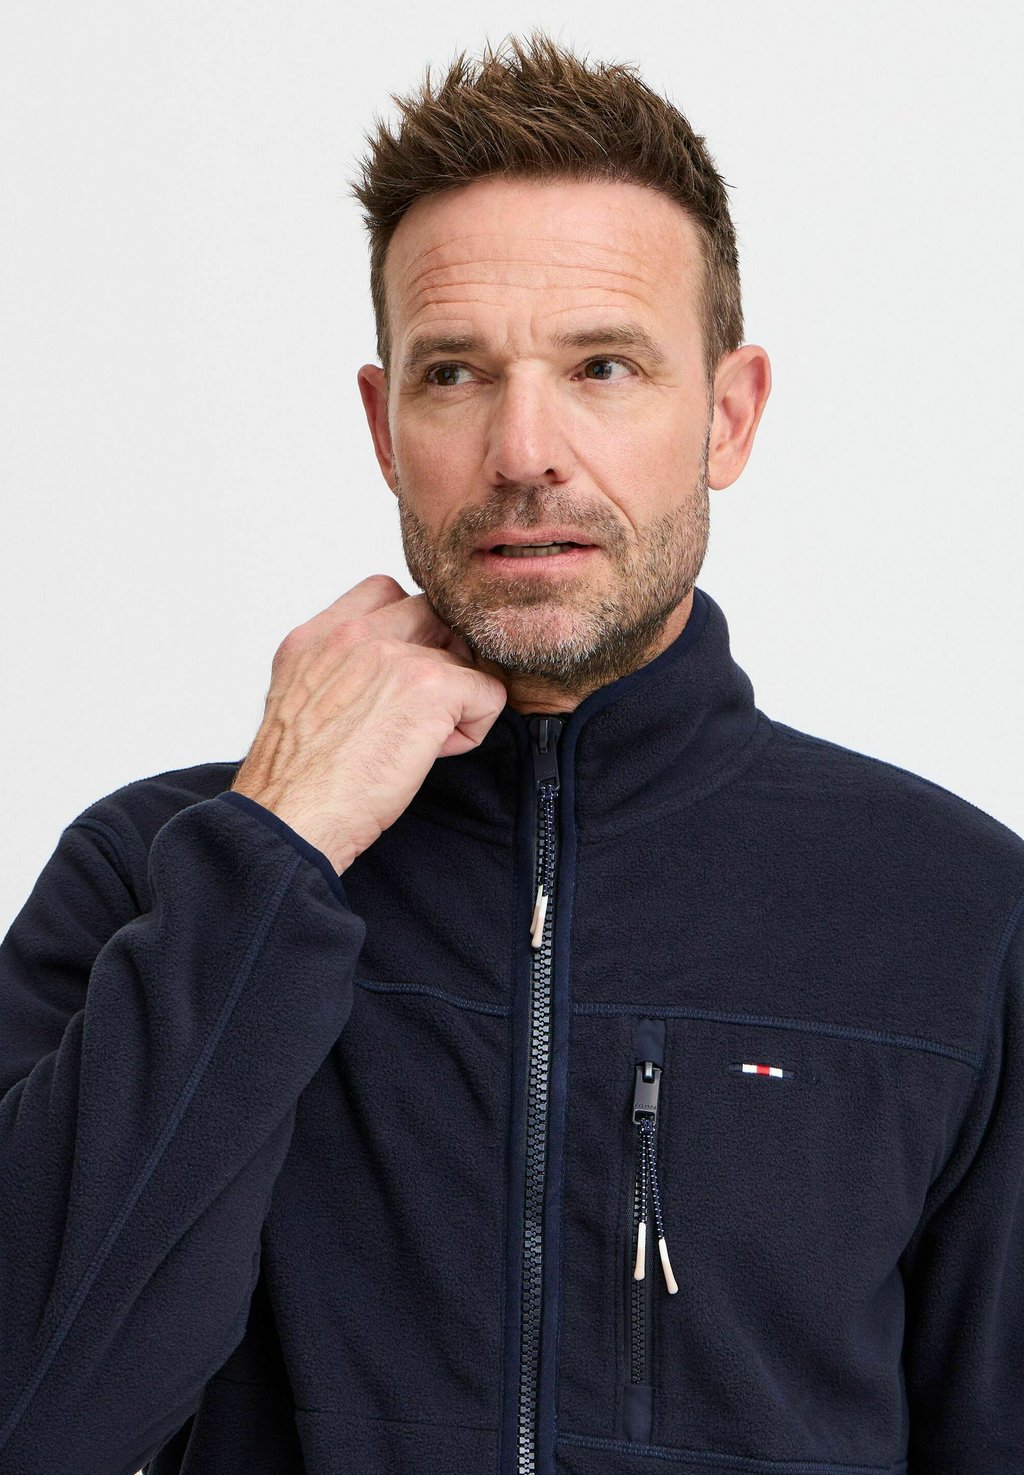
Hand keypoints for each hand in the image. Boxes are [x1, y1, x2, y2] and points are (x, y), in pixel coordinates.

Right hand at [229, 575, 507, 872]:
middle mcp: (355, 635)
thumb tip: (384, 681)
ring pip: (462, 656)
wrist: (292, 818)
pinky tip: (435, 754)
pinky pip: (488, 692)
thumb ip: (336, 671)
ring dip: (454, 698)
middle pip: (433, 615)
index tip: (400, 679)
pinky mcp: (433, 685)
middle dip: (440, 658)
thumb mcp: (298, 702)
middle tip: (420, 711)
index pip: (385, 593)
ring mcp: (395, 655)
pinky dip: (473, 728)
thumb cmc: (294, 782)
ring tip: (419, 740)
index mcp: (318, 638)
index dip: (409, 633)